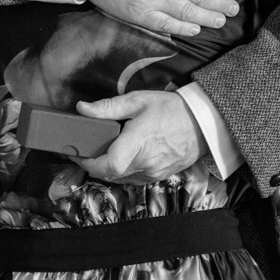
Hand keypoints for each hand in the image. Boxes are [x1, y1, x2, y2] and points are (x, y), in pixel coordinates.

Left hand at [73, 91, 204, 182]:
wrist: (202, 124)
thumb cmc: (171, 109)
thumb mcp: (138, 100)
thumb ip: (108, 107)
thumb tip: (82, 109)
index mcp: (138, 143)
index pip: (108, 165)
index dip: (87, 162)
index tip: (77, 152)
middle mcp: (145, 163)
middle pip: (109, 174)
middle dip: (93, 165)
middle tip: (85, 150)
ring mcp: (152, 173)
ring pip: (120, 179)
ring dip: (107, 169)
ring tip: (102, 153)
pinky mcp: (158, 177)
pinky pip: (133, 180)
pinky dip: (122, 172)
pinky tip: (121, 158)